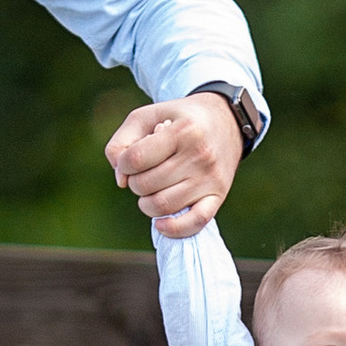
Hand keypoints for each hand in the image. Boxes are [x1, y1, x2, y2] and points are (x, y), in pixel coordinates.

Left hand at [107, 91, 242, 237]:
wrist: (225, 121)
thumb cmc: (178, 119)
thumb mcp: (146, 116)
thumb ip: (121, 143)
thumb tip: (120, 180)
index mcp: (182, 131)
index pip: (136, 159)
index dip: (123, 164)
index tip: (129, 160)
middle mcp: (199, 155)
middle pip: (145, 185)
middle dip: (134, 182)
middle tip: (143, 173)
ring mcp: (210, 178)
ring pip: (162, 206)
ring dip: (146, 203)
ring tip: (152, 190)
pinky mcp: (218, 196)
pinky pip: (195, 222)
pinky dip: (173, 229)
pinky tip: (160, 224)